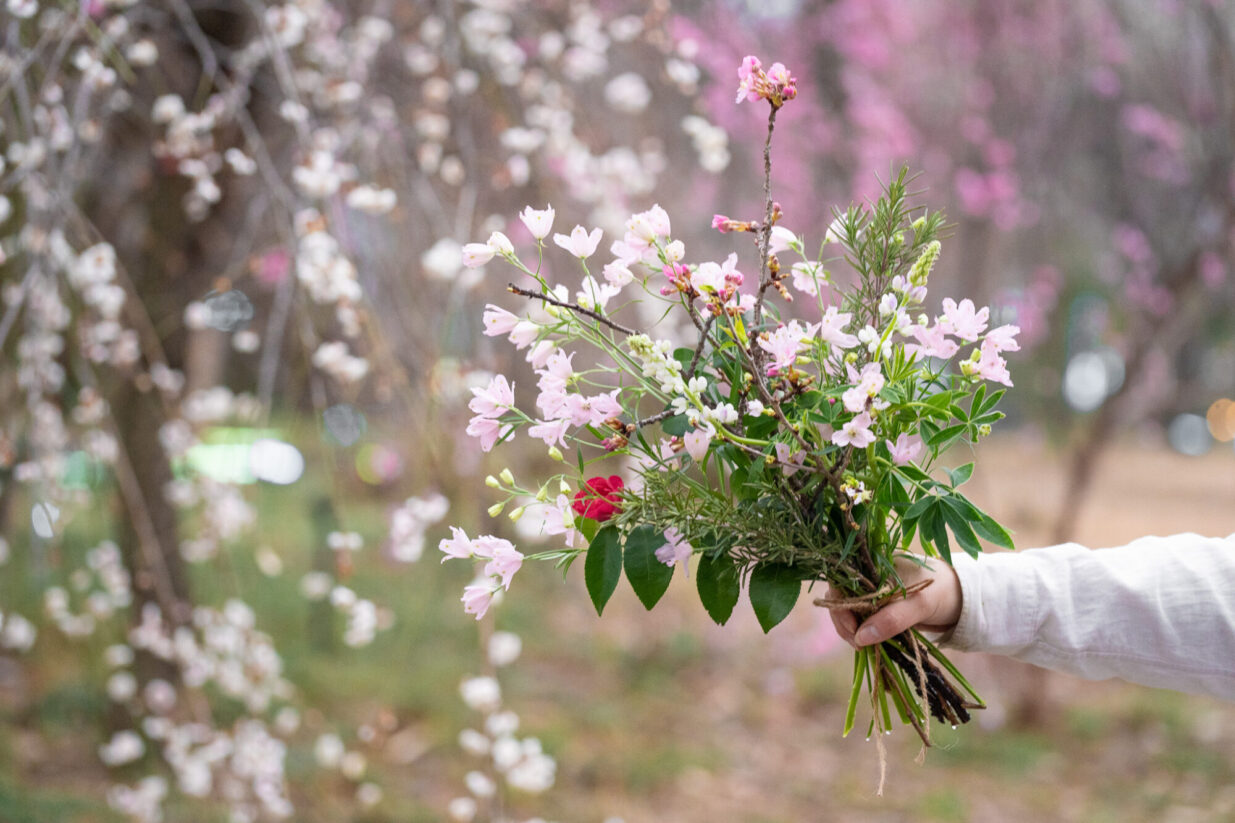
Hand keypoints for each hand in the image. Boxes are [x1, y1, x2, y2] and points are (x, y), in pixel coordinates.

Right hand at [829, 557, 962, 647]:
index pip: (843, 580)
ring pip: (849, 612)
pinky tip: (867, 645)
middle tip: (858, 644)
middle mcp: (869, 577)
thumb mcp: (920, 604)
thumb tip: (860, 637)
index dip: (839, 603)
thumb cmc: (944, 592)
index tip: (851, 628)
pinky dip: (861, 634)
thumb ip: (892, 619)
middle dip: (844, 622)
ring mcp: (873, 594)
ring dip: (851, 631)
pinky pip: (861, 621)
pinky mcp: (880, 610)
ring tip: (863, 647)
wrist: (964, 600)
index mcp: (875, 565)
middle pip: (841, 598)